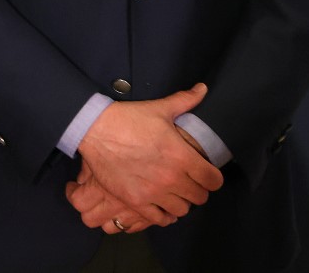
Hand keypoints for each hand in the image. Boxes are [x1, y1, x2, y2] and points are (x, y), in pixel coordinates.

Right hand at [75, 83, 223, 226]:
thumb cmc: (129, 118)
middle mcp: (171, 178)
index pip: (213, 180)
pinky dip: (163, 215)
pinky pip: (160, 219)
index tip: (205, 173)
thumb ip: (185, 101)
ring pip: (181, 210)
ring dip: (180, 201)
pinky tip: (161, 205)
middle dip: (197, 189)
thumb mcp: (160, 108)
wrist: (95, 129)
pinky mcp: (135, 201)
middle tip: (188, 181)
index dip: (212, 177)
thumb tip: (203, 89)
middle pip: (200, 197)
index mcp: (182, 157)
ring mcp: (153, 192)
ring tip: (173, 192)